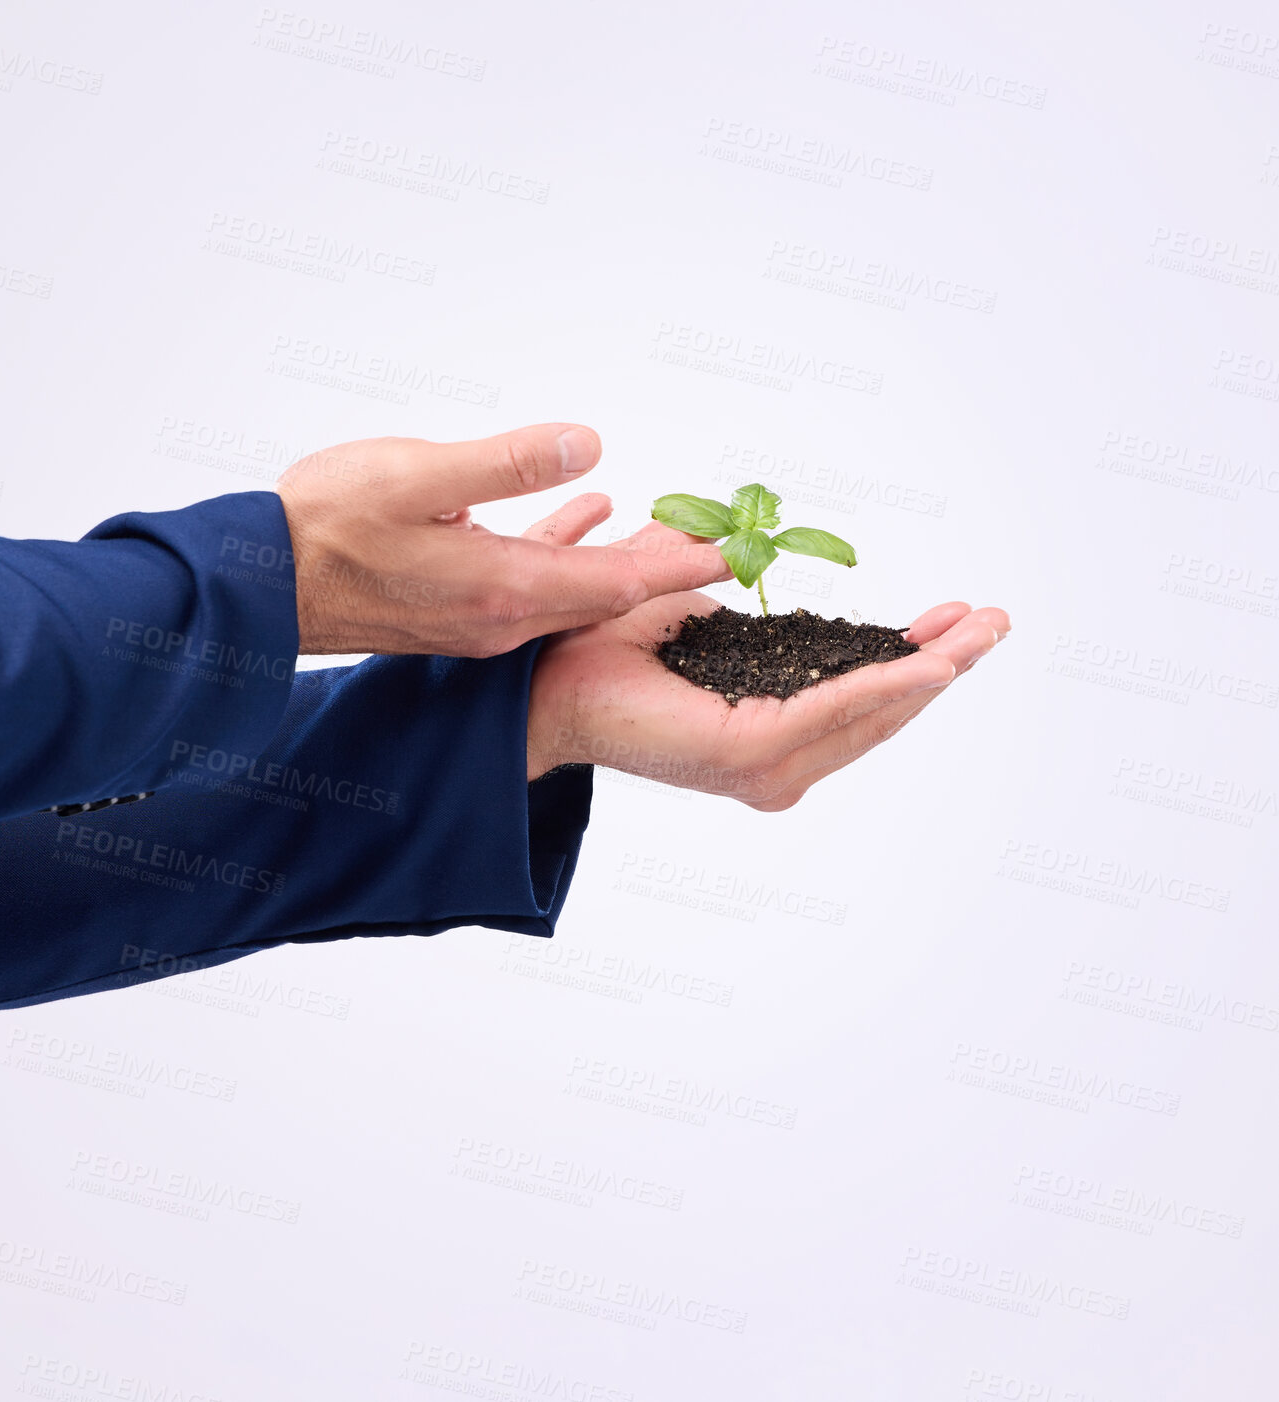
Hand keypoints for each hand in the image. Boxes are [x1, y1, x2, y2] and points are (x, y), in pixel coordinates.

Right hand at [274, 424, 730, 654]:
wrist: (265, 582)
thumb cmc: (328, 524)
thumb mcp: (419, 474)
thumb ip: (509, 463)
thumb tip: (589, 445)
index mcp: (504, 586)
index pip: (618, 581)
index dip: (680, 566)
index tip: (736, 556)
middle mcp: (502, 616)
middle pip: (606, 594)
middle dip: (666, 568)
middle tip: (720, 542)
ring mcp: (480, 620)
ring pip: (573, 591)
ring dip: (623, 563)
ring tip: (669, 531)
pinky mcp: (457, 610)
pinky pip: (533, 582)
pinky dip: (569, 552)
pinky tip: (585, 515)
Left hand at [525, 528, 1008, 803]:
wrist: (543, 674)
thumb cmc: (606, 645)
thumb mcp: (695, 610)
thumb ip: (739, 597)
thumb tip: (749, 547)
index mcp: (764, 723)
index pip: (854, 694)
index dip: (909, 658)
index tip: (957, 619)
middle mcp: (770, 754)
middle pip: (878, 709)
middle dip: (941, 664)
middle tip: (994, 621)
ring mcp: (760, 762)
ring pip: (868, 711)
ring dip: (930, 672)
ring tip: (980, 634)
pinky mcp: (743, 754)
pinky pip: (829, 711)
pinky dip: (883, 686)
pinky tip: (930, 662)